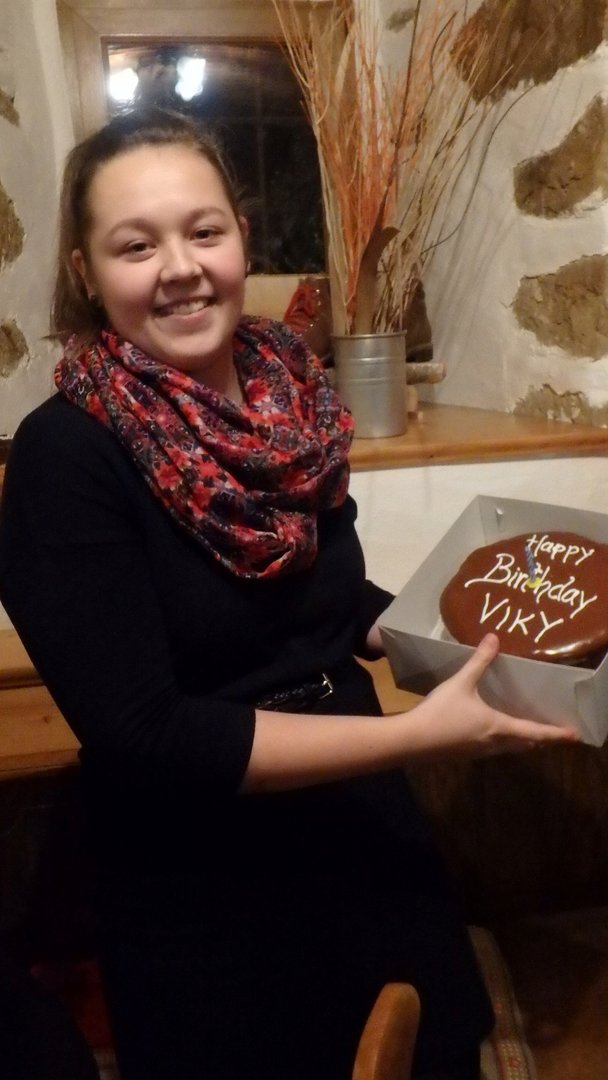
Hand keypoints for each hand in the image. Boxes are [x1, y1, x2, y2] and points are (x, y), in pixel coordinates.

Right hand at [408, 633, 579, 760]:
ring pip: (508, 749)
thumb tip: (494, 637)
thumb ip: (479, 661)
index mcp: (498, 726)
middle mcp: (493, 743)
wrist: (412, 741)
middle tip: (553, 733)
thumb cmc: (441, 712)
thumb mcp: (461, 683)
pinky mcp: (464, 754)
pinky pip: (492, 749)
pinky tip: (492, 732)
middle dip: (541, 739)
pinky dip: (503, 742)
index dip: (555, 733)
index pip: (535, 732)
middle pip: (525, 744)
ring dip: (521, 742)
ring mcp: (478, 752)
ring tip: (528, 732)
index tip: (575, 736)